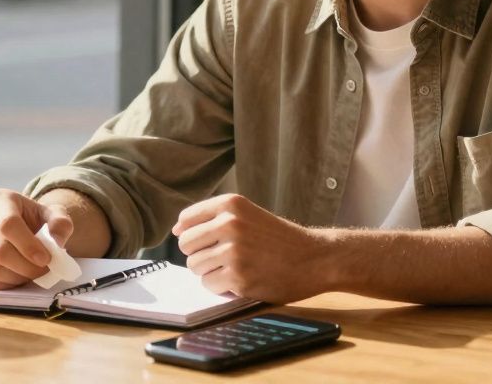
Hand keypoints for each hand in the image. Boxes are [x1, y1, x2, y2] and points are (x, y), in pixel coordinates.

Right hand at [0, 189, 73, 289]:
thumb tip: (57, 240)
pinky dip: (7, 285)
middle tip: (44, 270)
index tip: (46, 259)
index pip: (8, 224)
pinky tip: (19, 276)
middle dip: (26, 266)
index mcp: (0, 199)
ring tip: (32, 272)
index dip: (28, 246)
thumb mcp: (54, 215)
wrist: (24, 228)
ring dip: (18, 277)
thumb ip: (60, 223)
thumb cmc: (38, 221)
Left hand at [172, 193, 329, 302]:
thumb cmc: (279, 238)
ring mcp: (233, 251)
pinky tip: (242, 279)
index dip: (192, 234)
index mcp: (231, 204)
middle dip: (200, 254)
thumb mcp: (248, 215)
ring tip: (236, 267)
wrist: (315, 258)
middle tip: (225, 257)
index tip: (210, 241)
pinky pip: (209, 284)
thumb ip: (213, 218)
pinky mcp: (238, 277)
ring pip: (194, 266)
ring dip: (210, 271)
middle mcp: (229, 223)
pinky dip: (221, 286)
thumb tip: (176, 230)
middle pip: (186, 244)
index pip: (186, 219)